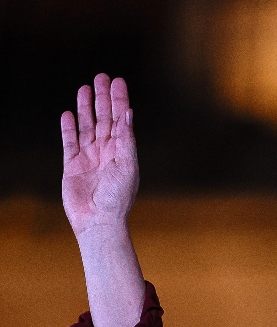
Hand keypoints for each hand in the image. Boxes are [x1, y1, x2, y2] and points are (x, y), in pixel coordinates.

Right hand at [62, 74, 138, 237]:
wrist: (98, 221)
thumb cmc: (117, 198)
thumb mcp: (128, 167)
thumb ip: (127, 140)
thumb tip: (128, 114)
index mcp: (123, 152)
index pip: (122, 121)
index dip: (119, 101)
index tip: (118, 82)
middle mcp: (107, 152)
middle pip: (104, 118)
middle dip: (103, 98)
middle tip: (101, 76)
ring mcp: (89, 157)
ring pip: (87, 126)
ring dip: (85, 107)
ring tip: (84, 88)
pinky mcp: (72, 165)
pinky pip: (70, 141)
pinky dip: (69, 128)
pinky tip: (68, 114)